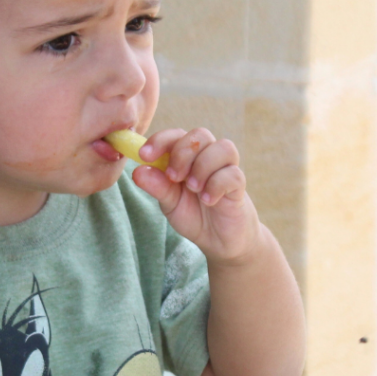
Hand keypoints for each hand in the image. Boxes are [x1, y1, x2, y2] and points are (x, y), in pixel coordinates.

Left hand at [132, 128, 260, 262]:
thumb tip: (137, 171)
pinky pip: (233, 174)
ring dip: (203, 166)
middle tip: (174, 177)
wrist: (219, 241)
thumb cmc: (194, 216)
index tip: (144, 155)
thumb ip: (157, 186)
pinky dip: (217, 185)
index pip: (175, 135)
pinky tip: (208, 201)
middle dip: (183, 153)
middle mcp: (207, 157)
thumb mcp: (169, 203)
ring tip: (194, 189)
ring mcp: (225, 169)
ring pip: (223, 147)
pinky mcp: (239, 186)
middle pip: (200, 134)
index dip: (160, 140)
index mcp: (187, 158)